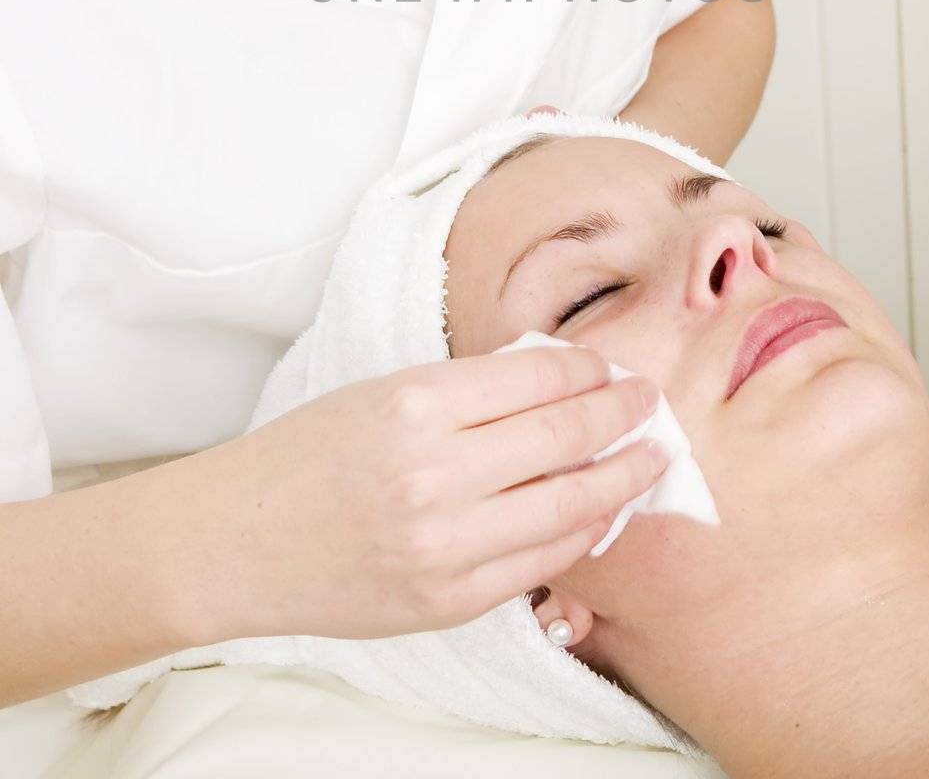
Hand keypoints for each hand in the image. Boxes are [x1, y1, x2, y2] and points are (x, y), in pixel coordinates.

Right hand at [196, 344, 665, 644]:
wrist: (239, 540)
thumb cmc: (310, 453)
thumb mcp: (386, 392)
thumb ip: (471, 390)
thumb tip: (561, 380)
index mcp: (418, 404)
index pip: (539, 377)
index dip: (590, 370)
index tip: (612, 366)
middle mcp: (437, 474)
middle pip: (568, 435)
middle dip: (623, 414)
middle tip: (651, 402)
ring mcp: (446, 545)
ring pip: (571, 504)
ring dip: (622, 476)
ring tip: (649, 457)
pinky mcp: (449, 600)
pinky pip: (542, 561)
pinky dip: (581, 531)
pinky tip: (599, 510)